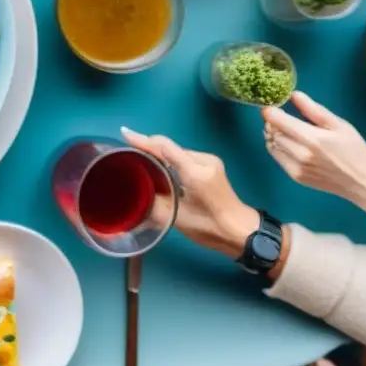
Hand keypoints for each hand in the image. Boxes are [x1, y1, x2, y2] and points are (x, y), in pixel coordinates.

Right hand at [121, 128, 258, 258]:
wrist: (241, 231)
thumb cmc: (209, 227)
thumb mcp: (177, 217)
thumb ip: (153, 202)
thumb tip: (134, 193)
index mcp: (195, 172)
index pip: (165, 148)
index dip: (143, 140)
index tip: (124, 134)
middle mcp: (204, 160)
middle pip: (170, 147)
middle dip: (149, 146)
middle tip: (127, 150)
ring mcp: (210, 161)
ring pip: (177, 151)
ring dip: (159, 152)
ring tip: (138, 157)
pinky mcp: (212, 165)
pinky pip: (184, 156)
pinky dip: (170, 158)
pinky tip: (158, 165)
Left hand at [263, 91, 365, 214]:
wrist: (361, 181)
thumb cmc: (353, 149)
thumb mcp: (339, 125)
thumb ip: (314, 110)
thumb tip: (293, 95)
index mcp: (312, 139)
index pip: (277, 121)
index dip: (270, 111)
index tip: (272, 106)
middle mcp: (300, 154)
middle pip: (272, 132)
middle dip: (273, 122)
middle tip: (282, 117)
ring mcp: (296, 167)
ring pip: (271, 145)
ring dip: (273, 135)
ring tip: (287, 130)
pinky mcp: (295, 176)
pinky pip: (276, 157)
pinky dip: (277, 147)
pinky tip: (290, 144)